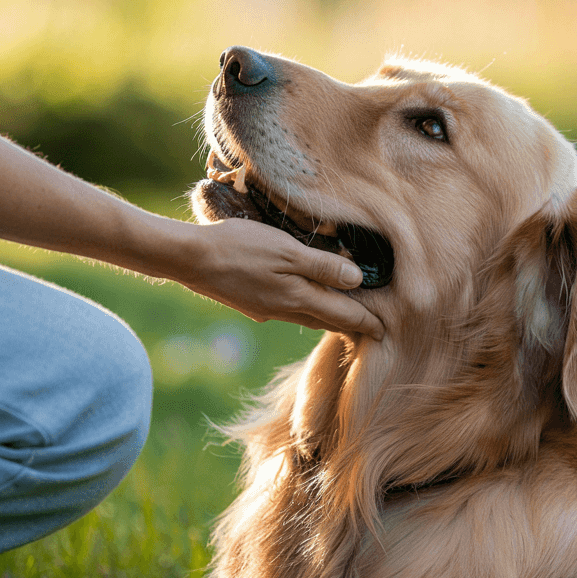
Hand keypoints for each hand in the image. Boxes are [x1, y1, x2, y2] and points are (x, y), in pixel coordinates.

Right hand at [178, 218, 384, 339]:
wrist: (190, 260)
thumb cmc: (239, 247)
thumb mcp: (286, 250)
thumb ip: (322, 266)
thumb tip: (358, 280)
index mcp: (299, 298)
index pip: (343, 315)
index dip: (367, 321)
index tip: (386, 330)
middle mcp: (285, 310)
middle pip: (327, 320)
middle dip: (350, 324)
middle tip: (373, 329)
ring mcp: (266, 310)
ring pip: (307, 316)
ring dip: (328, 317)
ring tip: (344, 317)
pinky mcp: (251, 304)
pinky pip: (287, 311)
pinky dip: (304, 309)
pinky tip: (302, 301)